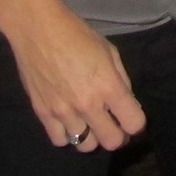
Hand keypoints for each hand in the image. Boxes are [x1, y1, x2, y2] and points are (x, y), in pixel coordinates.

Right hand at [7, 1, 146, 152]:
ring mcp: (64, 113)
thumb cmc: (77, 34)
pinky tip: (69, 120)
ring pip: (86, 145)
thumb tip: (126, 101)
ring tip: (90, 122)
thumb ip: (120, 79)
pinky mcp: (43, 115)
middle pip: (112, 142)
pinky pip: (61, 140)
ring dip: (92, 136)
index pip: (134, 123)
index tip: (132, 117)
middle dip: (118, 136)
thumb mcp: (109, 51)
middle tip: (114, 124)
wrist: (38, 30)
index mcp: (108, 86)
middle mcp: (88, 105)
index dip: (136, 123)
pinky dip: (68, 134)